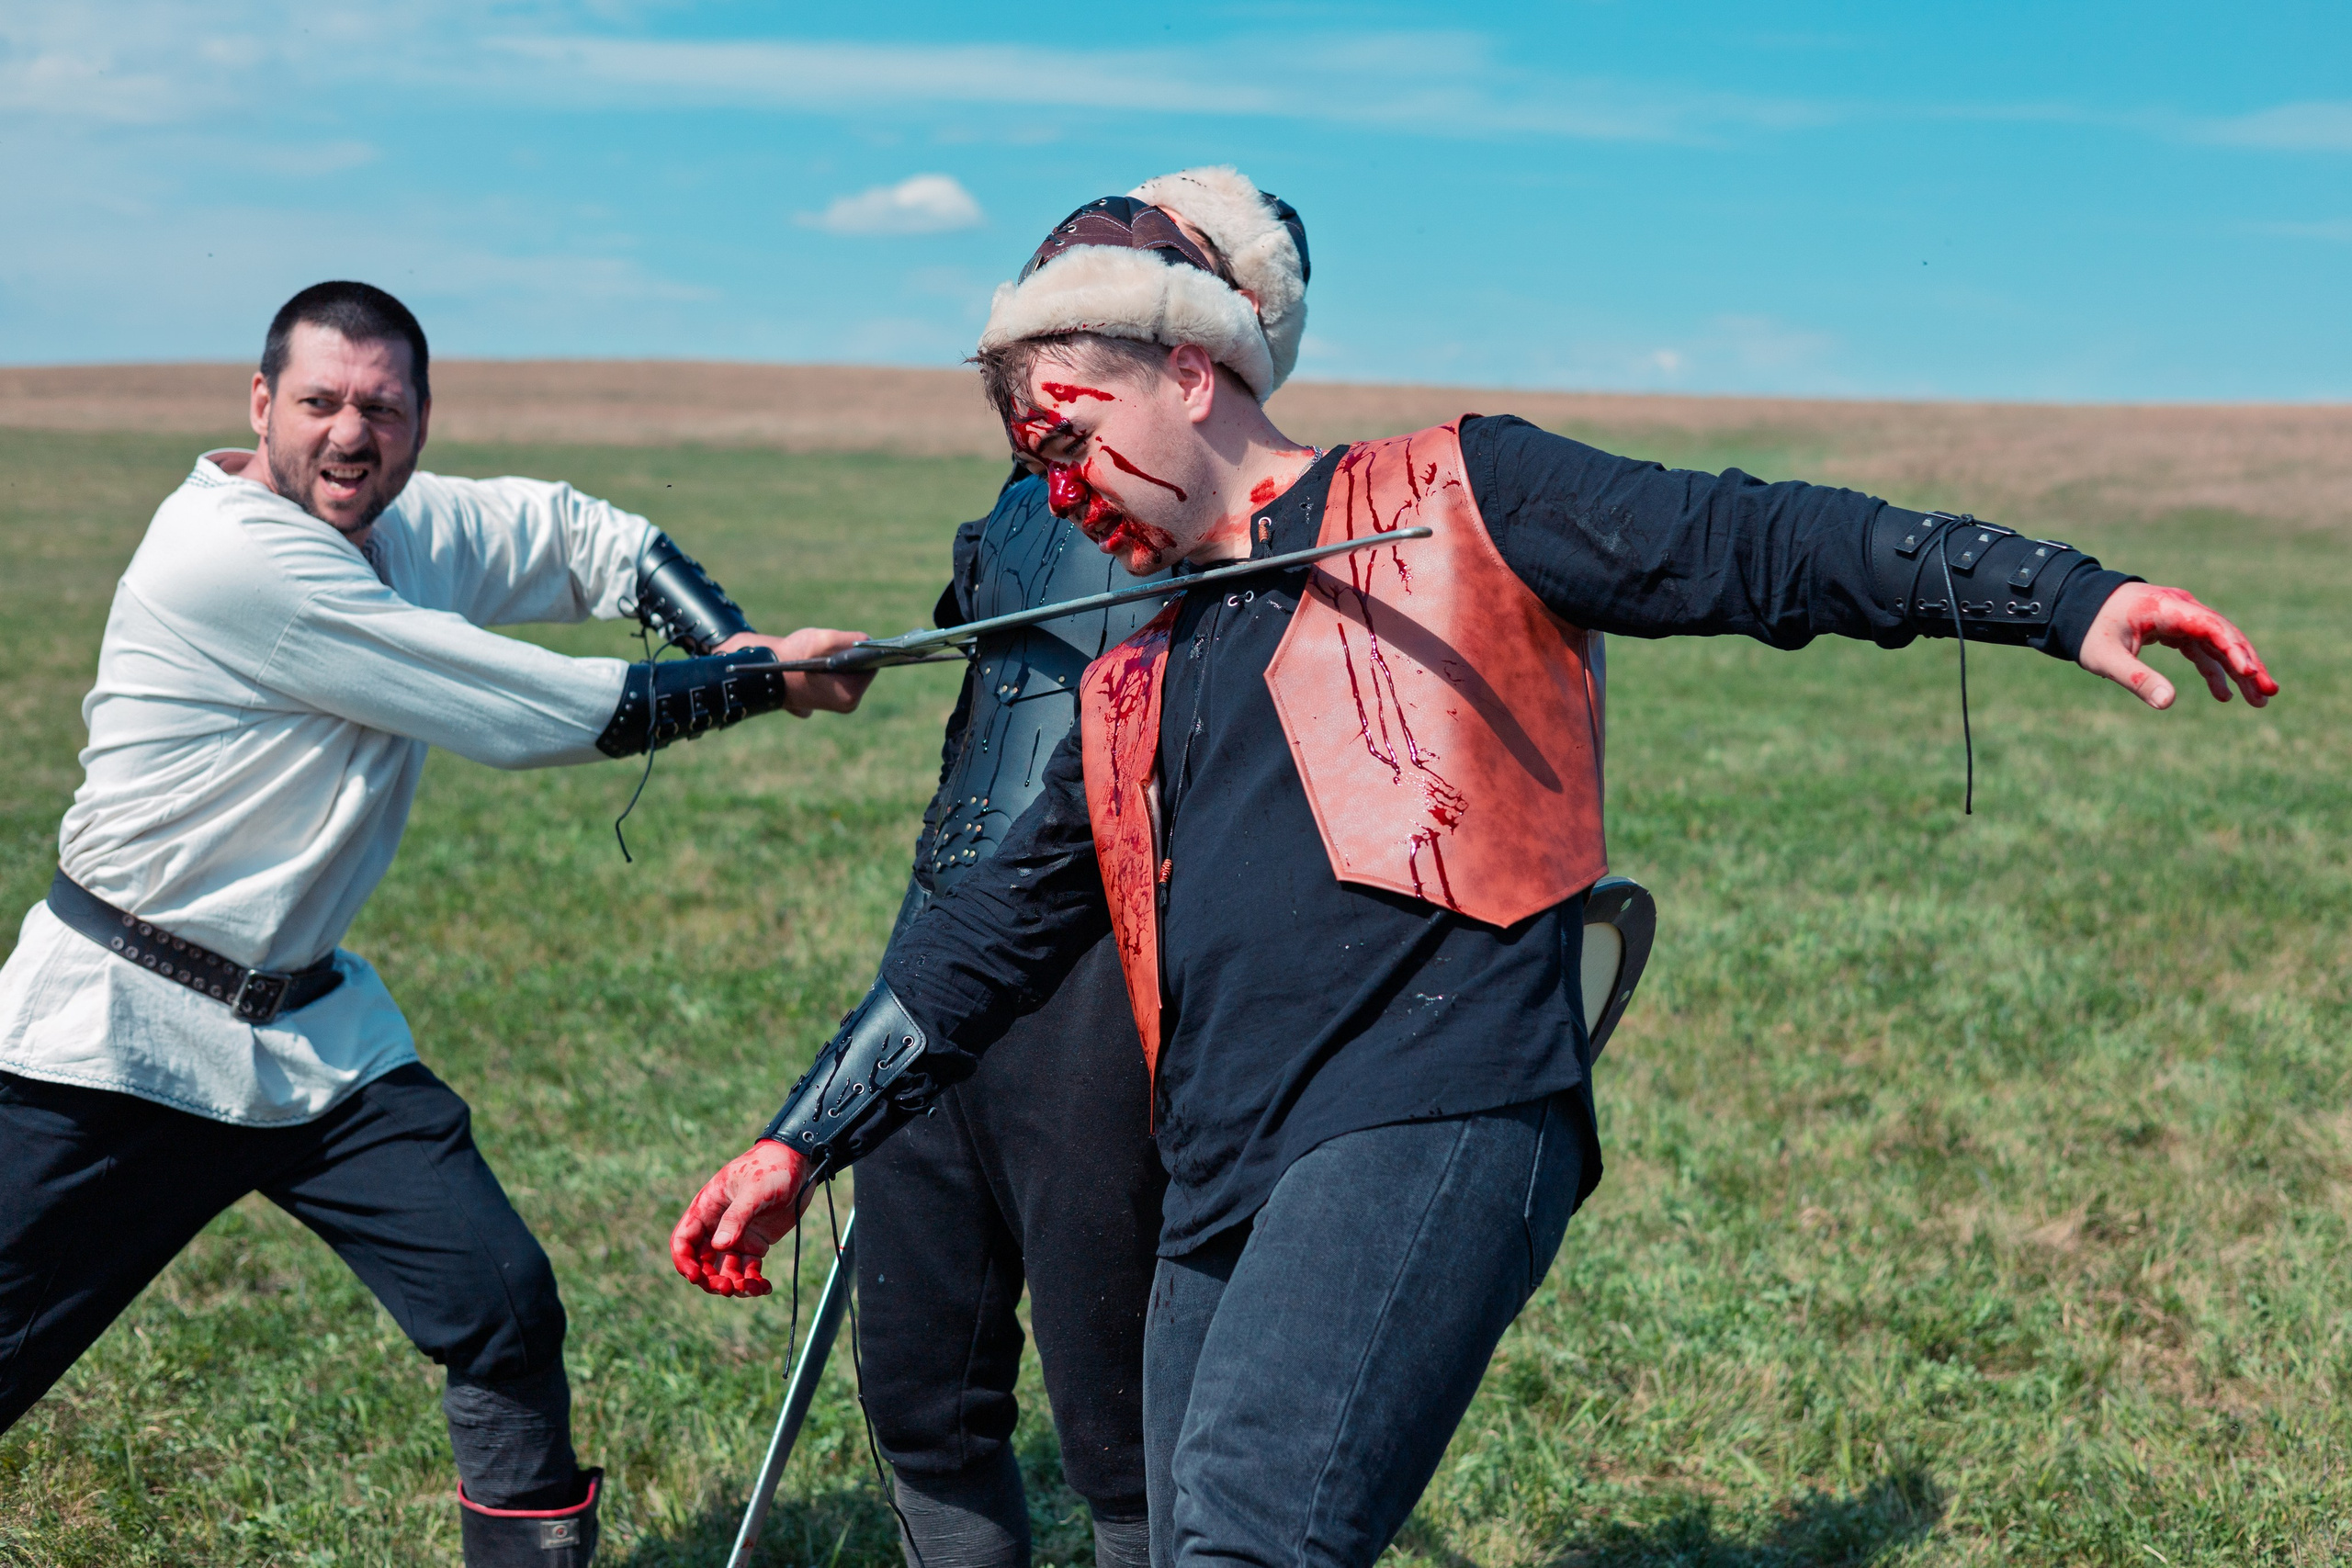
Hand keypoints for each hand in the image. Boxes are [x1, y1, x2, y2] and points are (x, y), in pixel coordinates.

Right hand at [670, 1139, 813, 1297]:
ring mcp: (736, 1236)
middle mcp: (717, 1225)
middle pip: (702, 1262)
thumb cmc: (772, 1167)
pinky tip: (764, 1287)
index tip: (696, 1277)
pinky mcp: (755, 1244)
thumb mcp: (755, 1189)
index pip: (683, 1240)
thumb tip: (720, 1246)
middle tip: (728, 1288)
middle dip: (711, 1280)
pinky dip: (754, 1282)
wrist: (800, 1163)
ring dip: (734, 1284)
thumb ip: (737, 1216)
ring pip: (725, 1270)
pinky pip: (748, 1270)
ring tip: (753, 1288)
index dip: (684, 1261)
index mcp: (707, 1208)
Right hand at [714, 629, 874, 716]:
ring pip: (849, 672)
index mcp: (849, 695)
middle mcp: (847, 704)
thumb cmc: (791, 658)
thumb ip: (849, 639)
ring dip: (839, 660)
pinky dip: (832, 667)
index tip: (846, 643)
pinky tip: (816, 664)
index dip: (860, 651)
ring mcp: (838, 704)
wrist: (764, 672)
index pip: (870, 666)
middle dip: (849, 657)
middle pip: (860, 670)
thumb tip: (870, 641)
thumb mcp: (822, 641)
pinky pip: (839, 677)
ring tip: (819, 656)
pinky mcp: (828, 699)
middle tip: (827, 650)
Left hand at [2077, 583, 2276, 709]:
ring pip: (2219, 645)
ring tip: (2259, 701)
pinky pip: (2203, 651)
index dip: (2233, 649)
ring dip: (2239, 671)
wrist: (2074, 607)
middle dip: (2249, 665)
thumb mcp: (2106, 658)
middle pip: (2225, 636)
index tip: (2250, 673)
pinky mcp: (2176, 630)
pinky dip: (2215, 671)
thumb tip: (2168, 703)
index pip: (2211, 626)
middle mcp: (2181, 609)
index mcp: (2167, 608)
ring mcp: (2181, 619)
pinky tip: (2225, 696)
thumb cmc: (2088, 630)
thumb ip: (2136, 679)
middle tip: (2269, 693)